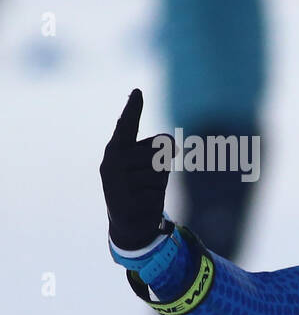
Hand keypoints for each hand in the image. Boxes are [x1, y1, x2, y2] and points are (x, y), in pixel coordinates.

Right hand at [99, 89, 172, 250]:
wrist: (129, 222)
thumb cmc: (142, 186)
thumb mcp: (151, 166)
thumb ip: (160, 151)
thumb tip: (170, 143)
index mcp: (116, 149)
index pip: (127, 125)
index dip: (133, 109)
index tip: (138, 91)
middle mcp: (112, 161)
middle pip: (159, 149)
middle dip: (162, 164)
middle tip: (147, 178)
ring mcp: (117, 180)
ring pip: (160, 169)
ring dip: (160, 181)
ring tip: (144, 189)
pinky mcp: (126, 198)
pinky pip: (157, 189)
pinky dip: (156, 196)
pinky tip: (143, 202)